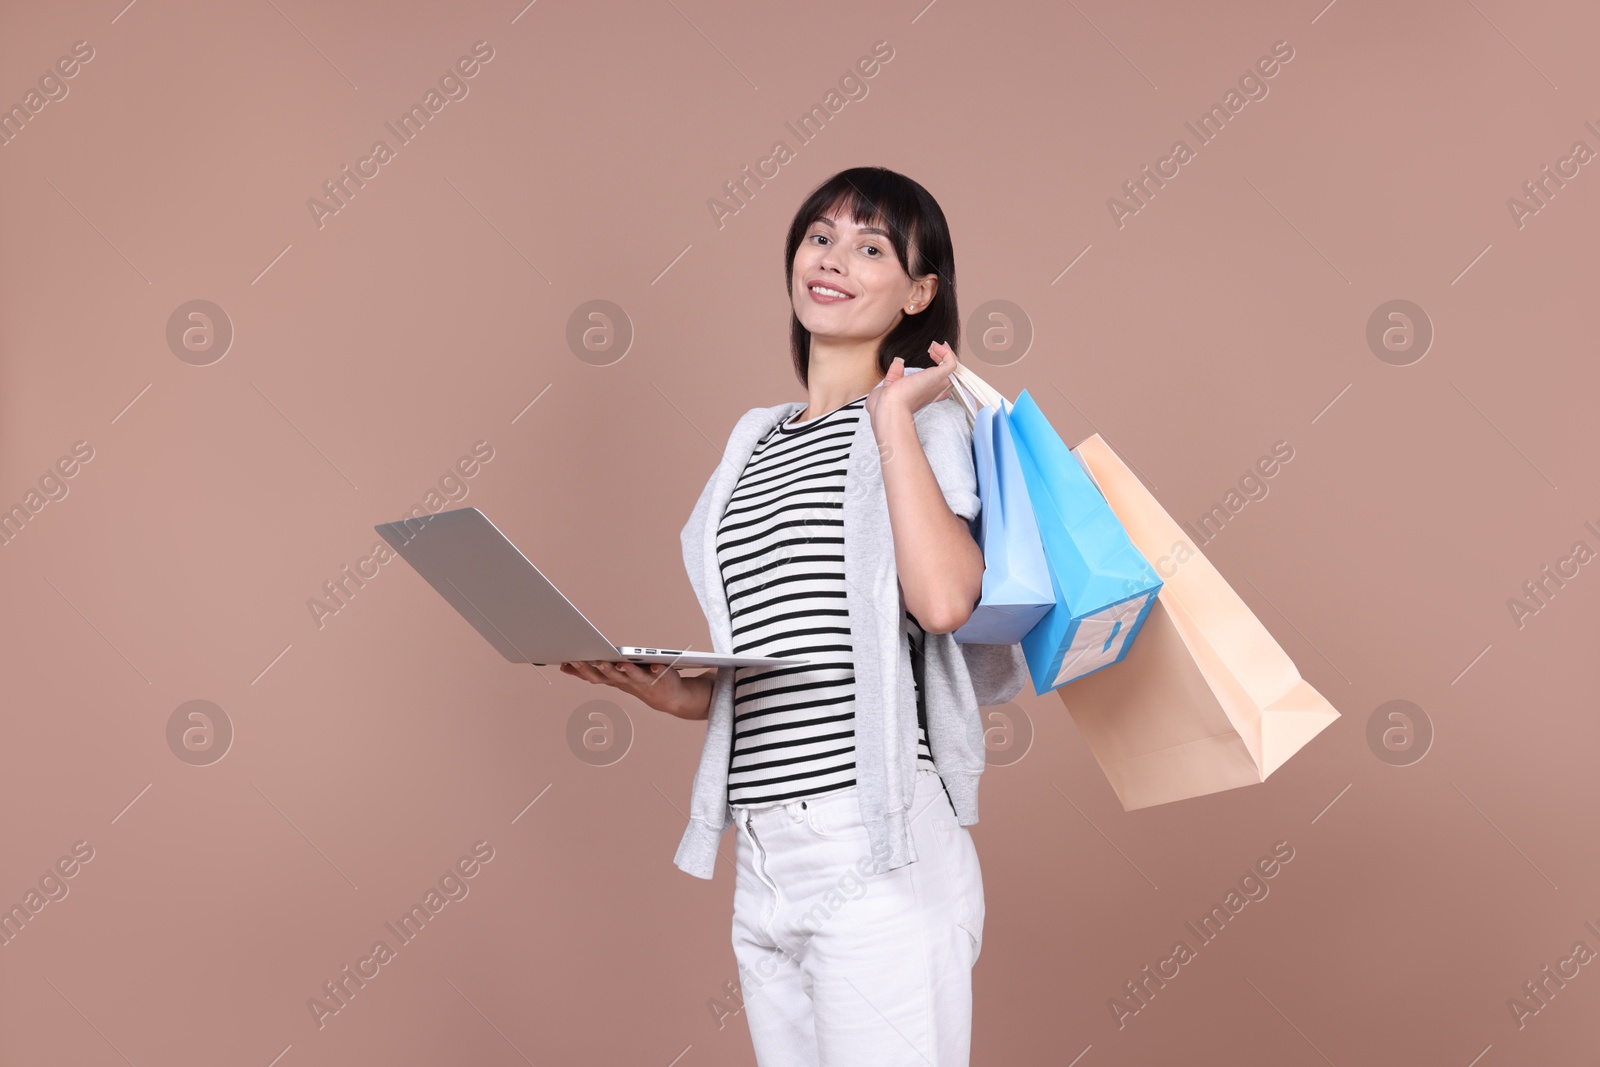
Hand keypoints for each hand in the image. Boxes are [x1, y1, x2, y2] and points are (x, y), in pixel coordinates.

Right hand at [558, 659, 706, 717]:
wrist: (667, 697)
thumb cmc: (635, 682)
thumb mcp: (611, 677)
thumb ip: (592, 670)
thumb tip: (566, 665)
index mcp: (613, 680)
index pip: (593, 675)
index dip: (579, 670)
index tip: (565, 663)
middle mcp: (626, 681)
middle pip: (609, 676)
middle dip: (599, 668)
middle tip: (589, 659)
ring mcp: (642, 680)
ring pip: (631, 675)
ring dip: (624, 670)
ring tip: (619, 662)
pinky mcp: (659, 675)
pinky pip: (657, 672)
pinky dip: (656, 669)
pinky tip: (655, 664)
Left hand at [864, 340, 957, 424]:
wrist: (889, 408)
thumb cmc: (885, 406)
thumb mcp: (889, 386)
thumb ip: (894, 374)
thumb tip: (897, 362)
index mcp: (923, 396)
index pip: (939, 387)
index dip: (938, 372)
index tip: (931, 358)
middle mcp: (934, 392)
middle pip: (950, 376)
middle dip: (946, 361)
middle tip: (936, 350)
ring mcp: (937, 384)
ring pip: (953, 369)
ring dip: (947, 354)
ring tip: (935, 346)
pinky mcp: (938, 376)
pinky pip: (951, 362)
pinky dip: (946, 352)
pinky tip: (934, 347)